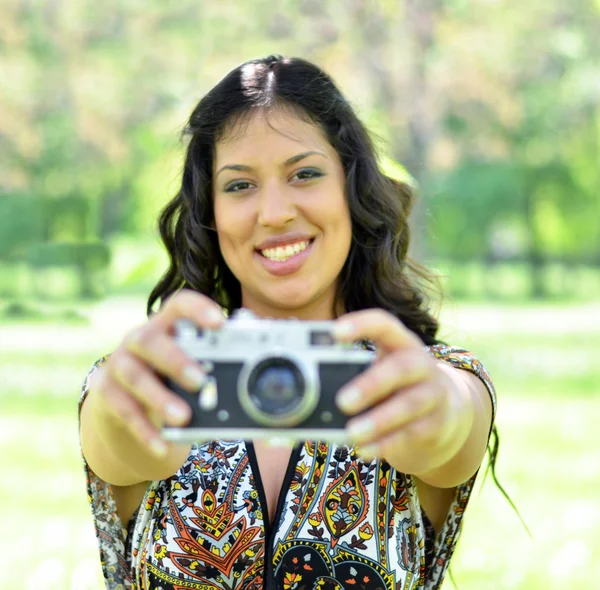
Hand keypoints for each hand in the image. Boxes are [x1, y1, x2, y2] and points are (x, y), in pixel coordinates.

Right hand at [87, 290, 223, 456]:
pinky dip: (144, 430)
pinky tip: (162, 445)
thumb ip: (219, 363)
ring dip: (160, 398)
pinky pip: (124, 411)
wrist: (125, 401)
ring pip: (135, 377)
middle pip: (151, 340)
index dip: (198, 310)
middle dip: (176, 360)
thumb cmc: (172, 376)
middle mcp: (139, 338)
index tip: (219, 323)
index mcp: (167, 324)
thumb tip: (267, 369)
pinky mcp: (106, 393)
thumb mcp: (191, 364)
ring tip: (183, 417)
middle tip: (201, 381)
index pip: (179, 305)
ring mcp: (119, 364)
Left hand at [332, 309, 471, 473]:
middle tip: (342, 402)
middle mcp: (421, 364)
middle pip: (401, 368)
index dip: (361, 324)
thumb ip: (346, 373)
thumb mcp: (377, 371)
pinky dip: (385, 443)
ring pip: (409, 404)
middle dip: (371, 384)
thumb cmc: (395, 388)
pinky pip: (411, 433)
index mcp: (399, 343)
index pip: (384, 324)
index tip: (334, 332)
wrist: (445, 415)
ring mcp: (433, 394)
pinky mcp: (437, 424)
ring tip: (351, 433)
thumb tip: (298, 383)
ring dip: (378, 421)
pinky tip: (364, 449)